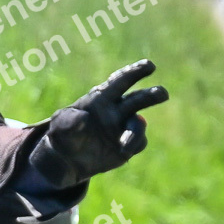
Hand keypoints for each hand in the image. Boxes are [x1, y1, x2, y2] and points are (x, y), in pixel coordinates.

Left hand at [39, 59, 169, 181]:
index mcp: (102, 97)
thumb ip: (70, 120)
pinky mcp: (127, 146)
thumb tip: (85, 120)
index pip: (121, 81)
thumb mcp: (60, 124)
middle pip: (139, 98)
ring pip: (138, 125)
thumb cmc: (63, 133)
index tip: (149, 66)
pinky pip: (138, 143)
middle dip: (152, 95)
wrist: (67, 158)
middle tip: (162, 94)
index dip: (135, 72)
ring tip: (125, 145)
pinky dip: (133, 145)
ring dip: (136, 132)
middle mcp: (117, 109)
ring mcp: (123, 127)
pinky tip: (121, 151)